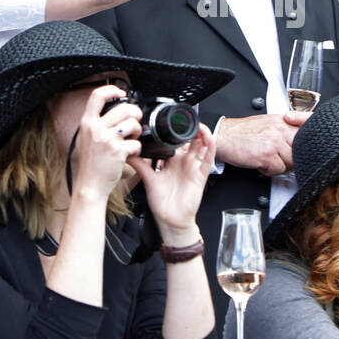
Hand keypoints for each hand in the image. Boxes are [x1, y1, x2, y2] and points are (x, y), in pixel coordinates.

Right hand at [69, 85, 141, 199]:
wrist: (90, 185)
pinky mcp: (117, 151)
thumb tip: (115, 110)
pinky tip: (130, 153)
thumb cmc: (91, 163)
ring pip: (133, 123)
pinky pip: (136, 143)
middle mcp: (95, 128)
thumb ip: (97, 124)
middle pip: (124, 108)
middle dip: (135, 113)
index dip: (112, 90)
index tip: (120, 92)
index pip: (97, 96)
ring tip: (133, 138)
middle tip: (135, 120)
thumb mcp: (86, 138)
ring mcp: (106, 139)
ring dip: (137, 131)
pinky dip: (137, 149)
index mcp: (87, 123)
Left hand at [129, 124, 216, 242]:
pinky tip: (207, 137)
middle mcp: (183, 162)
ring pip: (200, 145)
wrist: (171, 220)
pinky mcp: (201, 174)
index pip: (174, 142)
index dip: (173, 131)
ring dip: (200, 133)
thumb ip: (140, 165)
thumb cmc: (162, 202)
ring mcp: (193, 167)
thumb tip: (129, 152)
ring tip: (196, 123)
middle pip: (189, 140)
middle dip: (187, 128)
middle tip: (182, 118)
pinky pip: (208, 157)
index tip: (167, 121)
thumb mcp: (148, 179)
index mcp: (171, 162)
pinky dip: (210, 145)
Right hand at [216, 111, 309, 175]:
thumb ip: (285, 130)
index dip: (308, 144)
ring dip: (280, 165)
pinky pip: (279, 170)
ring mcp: (274, 141)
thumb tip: (301, 141)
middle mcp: (280, 128)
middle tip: (280, 158)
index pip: (307, 130)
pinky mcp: (266, 154)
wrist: (223, 136)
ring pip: (291, 162)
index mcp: (282, 120)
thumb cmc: (242, 132)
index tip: (307, 150)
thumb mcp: (268, 123)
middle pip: (301, 150)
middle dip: (292, 158)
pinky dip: (269, 171)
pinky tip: (261, 164)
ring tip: (268, 160)